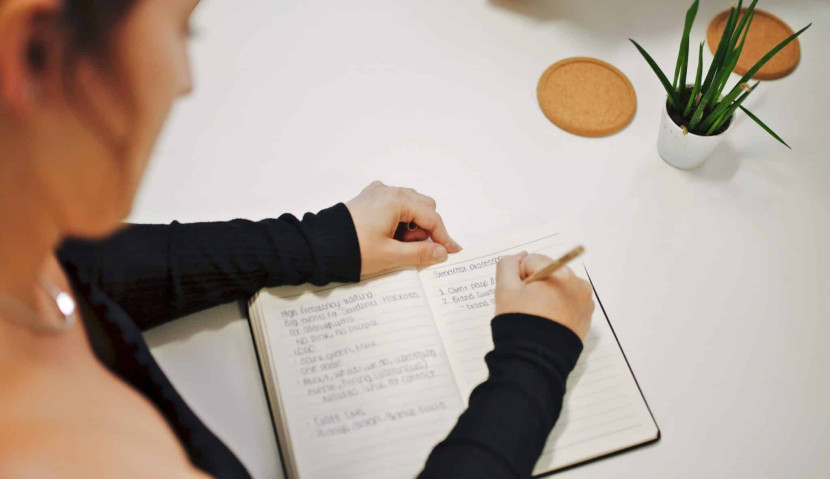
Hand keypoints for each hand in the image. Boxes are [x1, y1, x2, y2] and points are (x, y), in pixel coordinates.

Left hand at [345, 181, 462, 276]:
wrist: (319, 246)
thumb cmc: (353, 249)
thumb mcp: (390, 255)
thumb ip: (420, 253)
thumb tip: (441, 252)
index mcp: (397, 200)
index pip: (431, 218)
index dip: (443, 236)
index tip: (452, 251)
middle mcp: (389, 191)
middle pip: (423, 206)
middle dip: (426, 228)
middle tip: (416, 249)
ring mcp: (377, 193)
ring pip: (409, 204)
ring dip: (412, 224)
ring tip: (398, 244)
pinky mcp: (368, 199)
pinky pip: (394, 204)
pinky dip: (399, 218)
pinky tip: (390, 234)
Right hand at [494, 252, 593, 339]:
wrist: (536, 360)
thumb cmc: (521, 323)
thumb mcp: (505, 289)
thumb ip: (508, 265)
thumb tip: (520, 257)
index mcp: (560, 273)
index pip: (532, 262)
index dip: (520, 278)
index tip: (519, 296)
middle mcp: (578, 284)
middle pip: (548, 273)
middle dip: (536, 286)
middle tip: (527, 307)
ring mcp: (585, 302)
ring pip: (558, 287)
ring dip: (547, 296)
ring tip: (538, 316)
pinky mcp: (586, 316)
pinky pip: (568, 303)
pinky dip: (557, 308)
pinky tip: (547, 322)